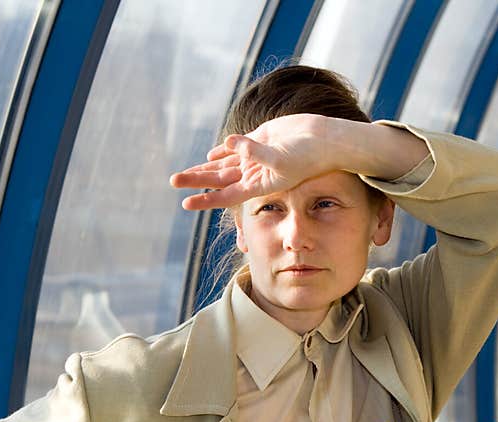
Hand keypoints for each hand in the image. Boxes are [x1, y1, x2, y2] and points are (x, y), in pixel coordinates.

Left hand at [169, 113, 332, 211]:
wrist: (324, 141)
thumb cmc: (307, 155)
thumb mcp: (281, 157)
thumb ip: (253, 151)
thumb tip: (228, 142)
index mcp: (258, 185)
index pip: (225, 195)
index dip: (205, 200)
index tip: (185, 204)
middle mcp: (254, 174)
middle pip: (218, 179)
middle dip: (196, 180)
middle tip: (173, 180)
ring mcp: (255, 158)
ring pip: (224, 164)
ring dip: (205, 168)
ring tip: (184, 174)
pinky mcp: (259, 141)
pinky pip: (236, 147)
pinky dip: (222, 150)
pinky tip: (211, 153)